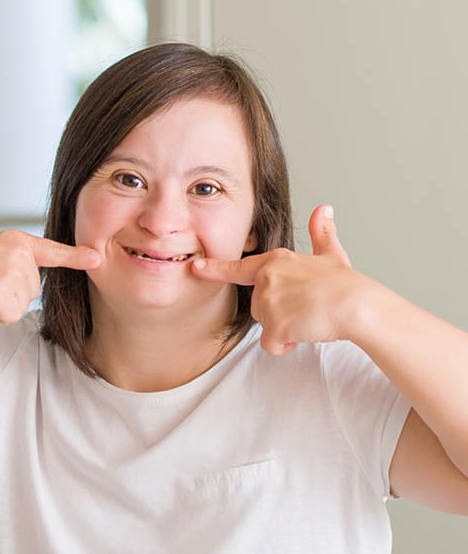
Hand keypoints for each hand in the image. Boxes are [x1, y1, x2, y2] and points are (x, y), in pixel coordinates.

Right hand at [0, 230, 100, 323]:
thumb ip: (19, 261)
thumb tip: (35, 286)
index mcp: (18, 241)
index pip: (53, 251)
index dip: (76, 256)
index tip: (97, 258)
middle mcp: (19, 254)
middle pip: (34, 289)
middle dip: (13, 291)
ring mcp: (11, 272)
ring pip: (23, 303)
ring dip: (4, 302)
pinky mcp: (1, 291)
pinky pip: (11, 315)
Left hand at [192, 205, 368, 354]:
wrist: (357, 305)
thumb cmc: (345, 283)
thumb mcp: (331, 254)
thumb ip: (322, 234)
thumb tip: (324, 209)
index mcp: (275, 261)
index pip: (237, 268)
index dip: (214, 269)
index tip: (195, 267)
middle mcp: (266, 278)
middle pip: (257, 307)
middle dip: (278, 314)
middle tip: (305, 308)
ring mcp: (268, 301)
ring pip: (265, 326)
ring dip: (284, 329)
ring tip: (308, 318)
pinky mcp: (273, 325)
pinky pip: (270, 344)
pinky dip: (285, 345)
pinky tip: (305, 332)